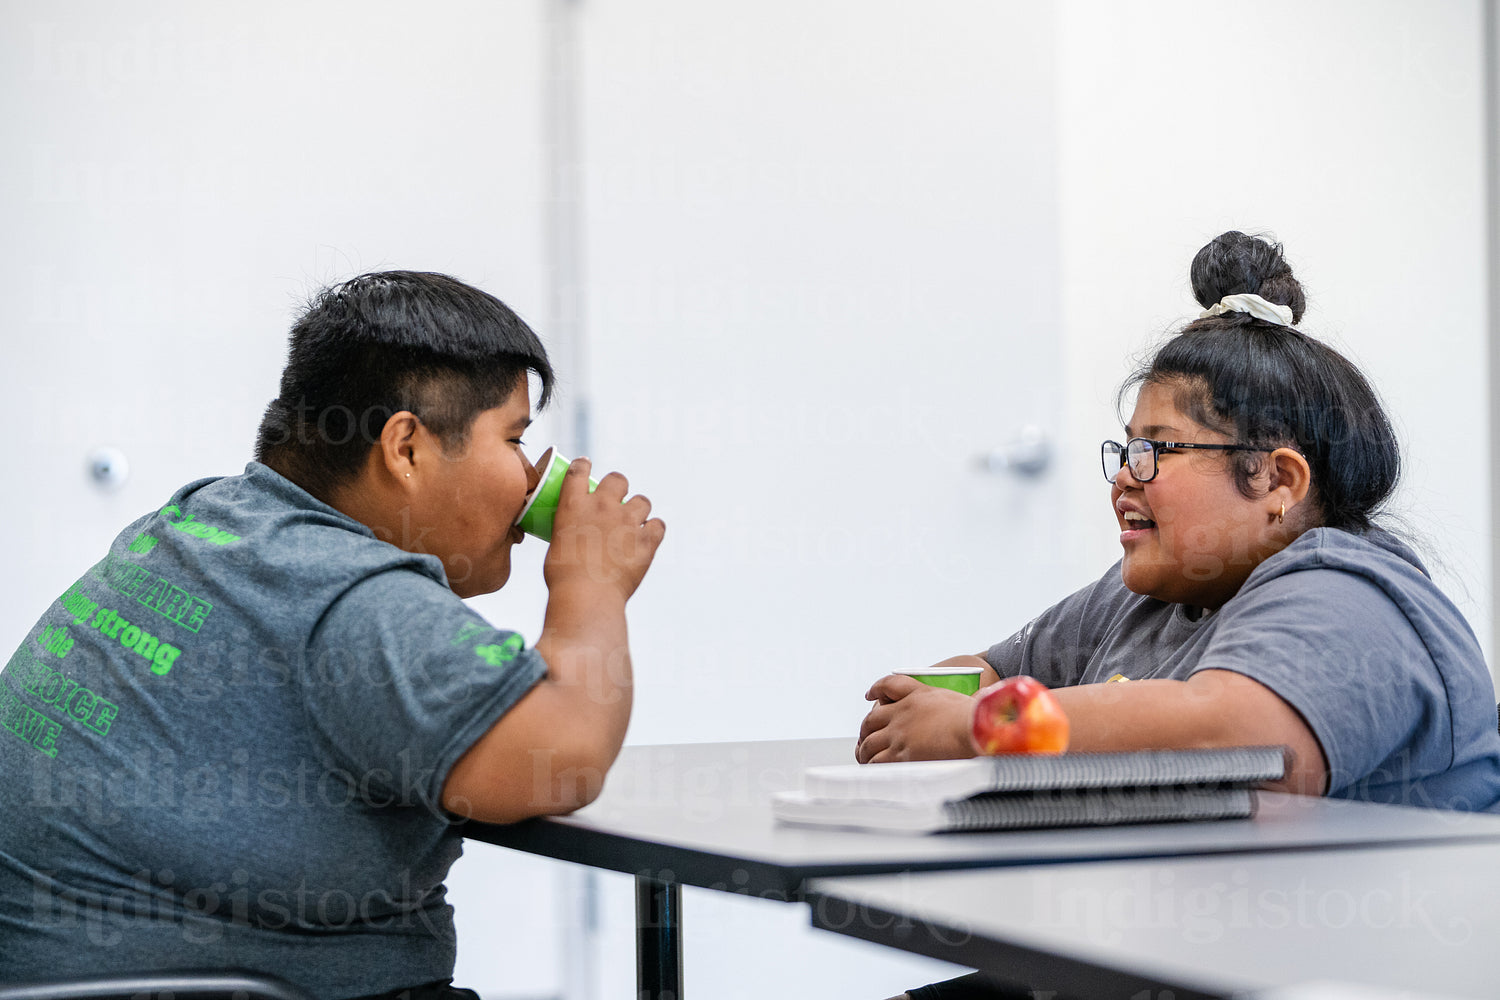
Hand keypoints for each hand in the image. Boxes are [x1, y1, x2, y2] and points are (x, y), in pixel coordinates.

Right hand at [544, 458, 664, 600]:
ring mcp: (627, 521)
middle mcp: (603, 506)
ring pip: (642, 501)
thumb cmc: (563, 577)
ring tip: (633, 525)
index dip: (584, 465)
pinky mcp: (647, 539)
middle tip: (616, 503)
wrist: (586, 595)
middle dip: (618, 487)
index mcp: (574, 504)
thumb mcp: (556, 545)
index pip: (580, 470)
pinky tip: (648, 539)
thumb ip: (569, 532)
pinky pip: (659, 525)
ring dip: (638, 510)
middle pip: (618, 479)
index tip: (586, 466)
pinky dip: (654, 531)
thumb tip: (574, 537)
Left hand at [855, 674, 977, 763]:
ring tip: (866, 758)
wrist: (974, 730)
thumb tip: (984, 693)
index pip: (887, 686)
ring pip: (869, 744)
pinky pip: (877, 762)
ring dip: (865, 752)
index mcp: (915, 696)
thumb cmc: (975, 716)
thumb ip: (968, 695)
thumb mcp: (963, 695)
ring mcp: (898, 735)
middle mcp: (901, 714)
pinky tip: (874, 768)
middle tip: (866, 737)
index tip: (870, 696)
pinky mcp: (900, 755)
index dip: (875, 690)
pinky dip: (872, 766)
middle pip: (871, 720)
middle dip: (865, 730)